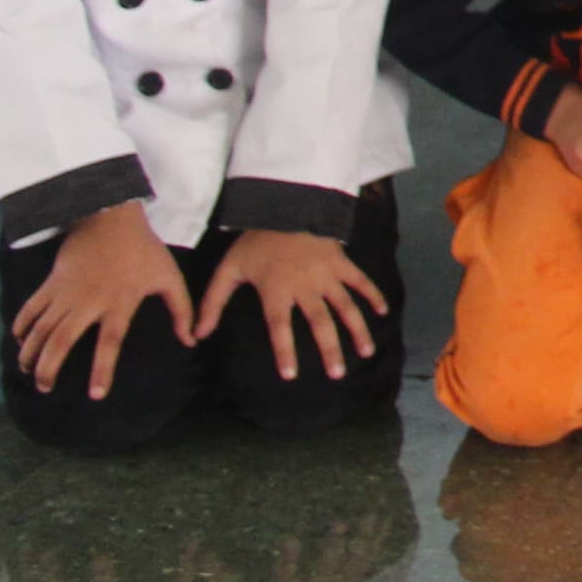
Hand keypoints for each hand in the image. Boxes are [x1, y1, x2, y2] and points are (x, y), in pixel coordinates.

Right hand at [15, 201, 192, 399]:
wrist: (111, 216)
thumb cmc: (143, 249)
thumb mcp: (169, 277)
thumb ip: (181, 310)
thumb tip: (191, 340)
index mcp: (119, 302)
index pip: (110, 343)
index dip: (102, 370)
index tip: (95, 395)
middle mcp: (88, 301)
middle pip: (62, 341)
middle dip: (49, 368)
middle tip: (44, 388)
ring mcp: (66, 292)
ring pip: (41, 329)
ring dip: (31, 352)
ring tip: (28, 372)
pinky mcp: (51, 283)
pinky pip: (30, 308)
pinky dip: (21, 326)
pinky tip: (20, 341)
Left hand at [197, 227, 387, 383]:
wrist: (283, 207)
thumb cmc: (255, 242)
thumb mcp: (228, 270)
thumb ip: (213, 303)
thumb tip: (198, 335)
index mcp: (276, 289)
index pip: (280, 326)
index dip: (285, 351)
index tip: (291, 375)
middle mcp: (304, 285)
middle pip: (319, 322)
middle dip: (329, 349)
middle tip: (337, 375)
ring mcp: (326, 274)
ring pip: (345, 305)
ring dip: (357, 329)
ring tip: (365, 352)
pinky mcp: (341, 262)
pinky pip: (360, 280)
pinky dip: (373, 294)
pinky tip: (383, 312)